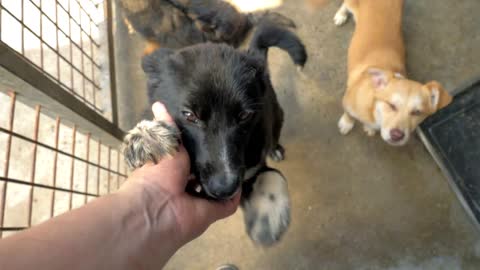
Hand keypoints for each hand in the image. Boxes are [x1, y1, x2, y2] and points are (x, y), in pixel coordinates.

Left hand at [121, 102, 240, 246]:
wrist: (156, 206)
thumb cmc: (157, 172)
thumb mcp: (164, 143)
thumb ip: (167, 126)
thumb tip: (158, 104)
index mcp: (172, 172)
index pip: (188, 162)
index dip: (199, 152)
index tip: (211, 138)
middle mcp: (185, 187)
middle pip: (204, 176)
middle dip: (215, 166)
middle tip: (228, 150)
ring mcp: (198, 202)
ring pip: (216, 190)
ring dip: (226, 179)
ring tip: (237, 162)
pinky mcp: (211, 213)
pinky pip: (228, 203)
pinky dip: (234, 193)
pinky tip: (239, 178)